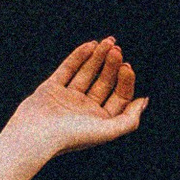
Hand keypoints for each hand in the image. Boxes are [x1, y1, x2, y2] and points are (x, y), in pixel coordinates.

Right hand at [15, 38, 146, 158]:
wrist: (34, 136)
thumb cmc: (71, 137)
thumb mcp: (108, 131)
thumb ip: (129, 119)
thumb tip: (144, 101)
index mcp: (99, 121)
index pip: (119, 97)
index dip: (125, 81)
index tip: (127, 67)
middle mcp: (84, 110)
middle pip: (104, 82)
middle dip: (111, 65)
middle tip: (117, 50)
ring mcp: (67, 99)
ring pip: (86, 73)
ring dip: (97, 57)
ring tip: (108, 41)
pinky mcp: (51, 89)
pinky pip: (67, 70)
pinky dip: (78, 57)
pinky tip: (90, 45)